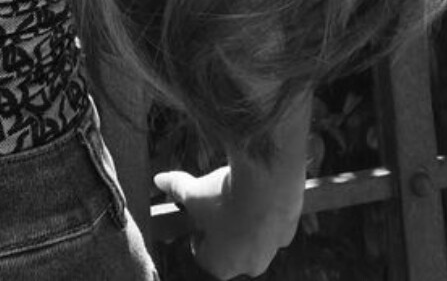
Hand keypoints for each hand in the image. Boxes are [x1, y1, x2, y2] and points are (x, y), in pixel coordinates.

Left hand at [154, 165, 301, 278]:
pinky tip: (259, 192)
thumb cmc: (224, 196)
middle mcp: (247, 266)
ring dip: (247, 224)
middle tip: (219, 204)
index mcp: (220, 265)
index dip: (198, 232)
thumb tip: (158, 179)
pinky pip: (274, 227)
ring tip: (240, 195)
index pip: (203, 254)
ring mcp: (270, 252)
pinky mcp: (288, 233)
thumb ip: (175, 188)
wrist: (267, 182)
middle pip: (231, 251)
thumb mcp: (193, 192)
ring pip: (255, 241)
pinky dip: (267, 213)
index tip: (198, 215)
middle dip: (224, 231)